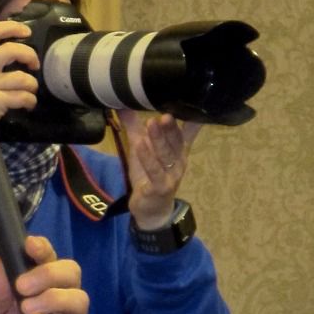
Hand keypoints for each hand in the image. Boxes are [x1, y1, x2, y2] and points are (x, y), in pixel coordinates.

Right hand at [0, 21, 39, 147]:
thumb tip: (8, 51)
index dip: (12, 27)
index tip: (26, 32)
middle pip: (12, 50)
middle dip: (30, 55)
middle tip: (34, 64)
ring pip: (23, 77)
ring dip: (32, 85)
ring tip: (30, 90)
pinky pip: (23, 97)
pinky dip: (30, 101)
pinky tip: (28, 104)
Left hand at [0, 236, 87, 313]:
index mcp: (37, 285)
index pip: (48, 258)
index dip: (43, 248)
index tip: (30, 245)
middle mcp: (58, 300)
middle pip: (72, 272)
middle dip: (49, 273)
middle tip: (22, 286)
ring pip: (80, 300)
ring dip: (54, 299)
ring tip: (28, 309)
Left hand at [118, 110, 202, 229]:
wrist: (151, 209)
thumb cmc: (148, 175)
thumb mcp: (140, 149)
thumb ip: (134, 127)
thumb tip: (123, 103)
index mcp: (178, 151)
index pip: (186, 133)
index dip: (190, 121)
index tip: (188, 105)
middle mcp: (178, 162)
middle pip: (175, 142)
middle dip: (170, 128)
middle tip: (164, 114)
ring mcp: (170, 176)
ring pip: (166, 155)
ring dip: (159, 139)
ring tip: (152, 124)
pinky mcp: (159, 187)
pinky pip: (154, 171)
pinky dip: (147, 158)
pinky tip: (139, 145)